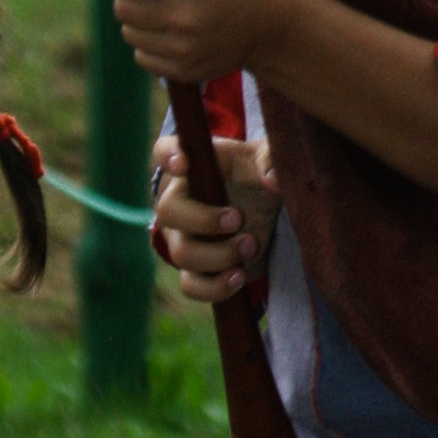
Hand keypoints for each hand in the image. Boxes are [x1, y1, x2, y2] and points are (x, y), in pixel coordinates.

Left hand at [99, 0, 290, 82]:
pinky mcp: (185, 70)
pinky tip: (172, 32)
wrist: (269, 21)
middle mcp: (184, 14)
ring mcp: (184, 47)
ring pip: (129, 33)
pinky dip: (149, 44)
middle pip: (121, 7)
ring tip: (164, 9)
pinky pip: (142, 57)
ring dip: (138, 20)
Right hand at [152, 128, 279, 304]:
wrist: (263, 212)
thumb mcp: (266, 160)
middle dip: (204, 220)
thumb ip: (271, 160)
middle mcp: (177, 202)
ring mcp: (181, 238)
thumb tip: (272, 179)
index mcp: (192, 167)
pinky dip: (216, 286)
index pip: (164, 150)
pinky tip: (239, 277)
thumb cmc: (256, 176)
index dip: (168, 156)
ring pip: (181, 254)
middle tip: (237, 219)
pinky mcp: (195, 269)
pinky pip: (191, 286)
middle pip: (167, 212)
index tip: (183, 163)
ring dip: (220, 255)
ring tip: (251, 245)